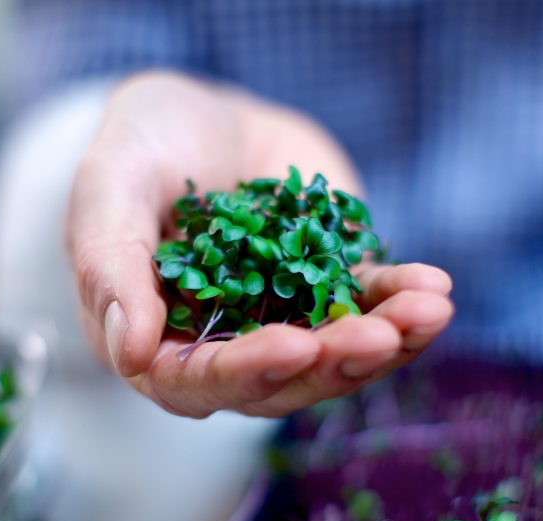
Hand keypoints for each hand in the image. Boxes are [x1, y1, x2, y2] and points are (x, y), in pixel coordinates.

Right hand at [66, 70, 453, 416]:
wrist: (204, 115)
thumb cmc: (141, 146)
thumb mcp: (109, 185)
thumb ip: (110, 265)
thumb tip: (131, 354)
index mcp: (158, 341)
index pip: (196, 382)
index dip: (246, 372)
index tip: (294, 347)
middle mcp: (223, 346)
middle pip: (280, 384)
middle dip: (333, 363)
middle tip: (378, 335)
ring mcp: (282, 321)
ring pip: (334, 358)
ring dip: (385, 342)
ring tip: (428, 310)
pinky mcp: (329, 290)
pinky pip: (368, 309)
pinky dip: (401, 302)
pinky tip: (432, 288)